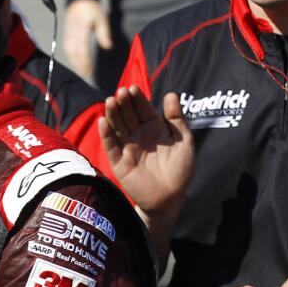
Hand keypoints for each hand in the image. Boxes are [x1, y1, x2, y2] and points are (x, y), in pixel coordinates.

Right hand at [63, 0, 111, 79]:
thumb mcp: (102, 18)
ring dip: (74, 63)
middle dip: (79, 65)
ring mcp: (68, 34)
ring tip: (81, 72)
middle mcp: (73, 33)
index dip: (85, 61)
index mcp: (82, 28)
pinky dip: (70, 58)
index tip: (90, 70)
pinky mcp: (66, 35)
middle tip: (87, 75)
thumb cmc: (92, 9)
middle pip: (74, 52)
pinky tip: (75, 63)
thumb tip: (108, 47)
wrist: (79, 0)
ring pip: (69, 52)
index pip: (82, 48)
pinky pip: (66, 49)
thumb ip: (104, 33)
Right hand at [99, 87, 193, 216]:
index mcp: (153, 128)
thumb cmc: (180, 169)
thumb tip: (171, 94)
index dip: (137, 99)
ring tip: (110, 101)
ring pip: (117, 128)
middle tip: (121, 92)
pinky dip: (106, 135)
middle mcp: (138, 135)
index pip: (142, 109)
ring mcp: (127, 147)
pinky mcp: (119, 162)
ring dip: (112, 114)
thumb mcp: (184, 141)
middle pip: (128, 116)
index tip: (133, 88)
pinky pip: (111, 146)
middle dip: (124, 104)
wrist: (171, 198)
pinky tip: (103, 122)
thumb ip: (177, 119)